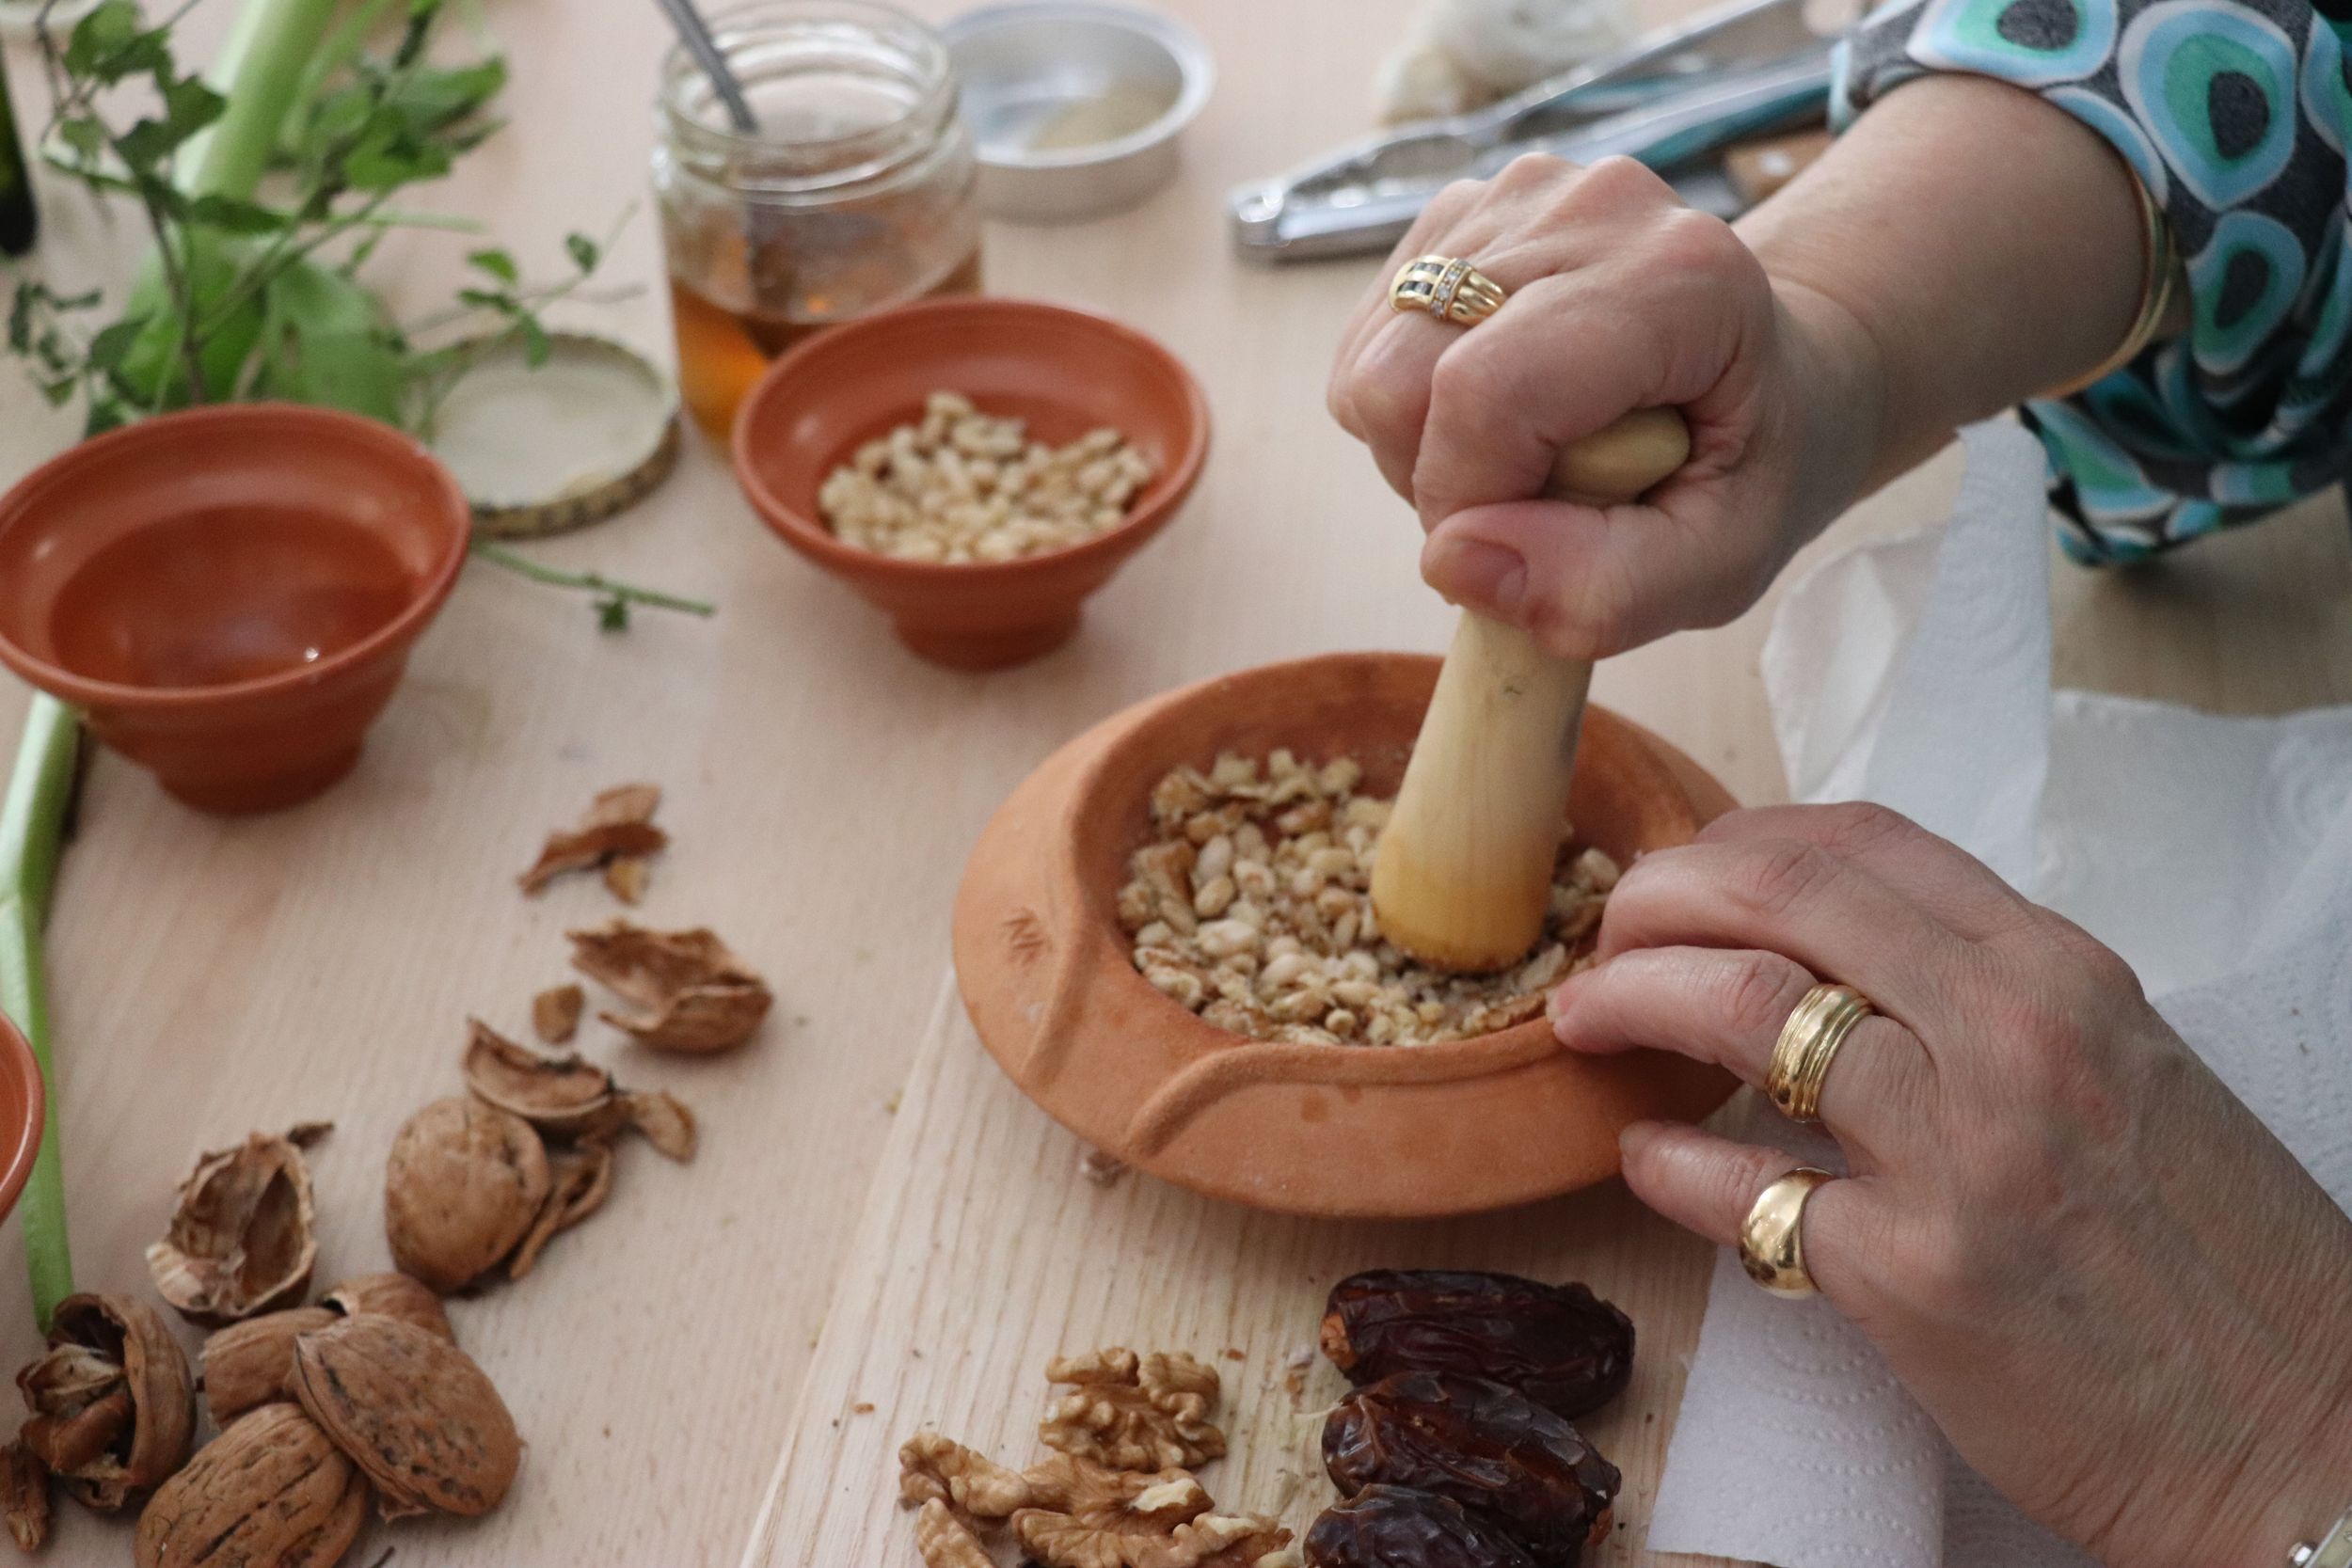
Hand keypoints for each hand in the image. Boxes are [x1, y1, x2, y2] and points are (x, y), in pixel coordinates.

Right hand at [1325, 152, 1880, 658]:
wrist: (1783, 372)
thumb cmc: (1755, 468)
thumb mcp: (1721, 565)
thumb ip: (1605, 590)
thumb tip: (1451, 562)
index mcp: (1677, 278)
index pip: (1486, 394)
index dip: (1468, 501)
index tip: (1521, 547)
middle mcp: (1590, 206)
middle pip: (1400, 379)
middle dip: (1439, 480)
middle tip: (1534, 504)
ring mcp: (1516, 195)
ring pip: (1369, 366)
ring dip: (1425, 447)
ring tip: (1528, 455)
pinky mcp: (1460, 211)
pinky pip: (1367, 343)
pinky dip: (1413, 409)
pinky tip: (1501, 409)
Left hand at [1547, 803, 2351, 1567]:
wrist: (2298, 1439)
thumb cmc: (2211, 1257)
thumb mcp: (2131, 1071)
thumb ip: (1995, 998)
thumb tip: (1842, 946)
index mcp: (2066, 975)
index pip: (1864, 843)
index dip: (1738, 840)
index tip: (1680, 870)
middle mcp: (2015, 1039)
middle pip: (1780, 898)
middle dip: (1658, 898)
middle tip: (1604, 933)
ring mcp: (1962, 1154)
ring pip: (1742, 1009)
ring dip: (1631, 998)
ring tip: (1587, 1019)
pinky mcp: (1912, 1278)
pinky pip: (1741, 1191)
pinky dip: (1666, 1163)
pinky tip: (1643, 1154)